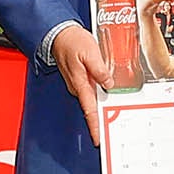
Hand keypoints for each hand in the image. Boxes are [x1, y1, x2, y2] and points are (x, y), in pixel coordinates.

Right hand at [50, 23, 107, 146]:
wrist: (58, 34)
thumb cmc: (72, 42)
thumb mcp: (90, 53)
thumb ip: (100, 70)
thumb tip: (108, 83)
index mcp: (80, 84)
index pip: (89, 110)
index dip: (94, 126)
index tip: (98, 138)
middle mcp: (78, 87)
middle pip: (92, 108)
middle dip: (101, 120)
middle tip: (112, 129)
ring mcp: (78, 84)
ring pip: (93, 99)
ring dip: (102, 106)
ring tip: (114, 115)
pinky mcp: (80, 79)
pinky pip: (92, 90)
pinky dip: (100, 94)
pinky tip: (107, 93)